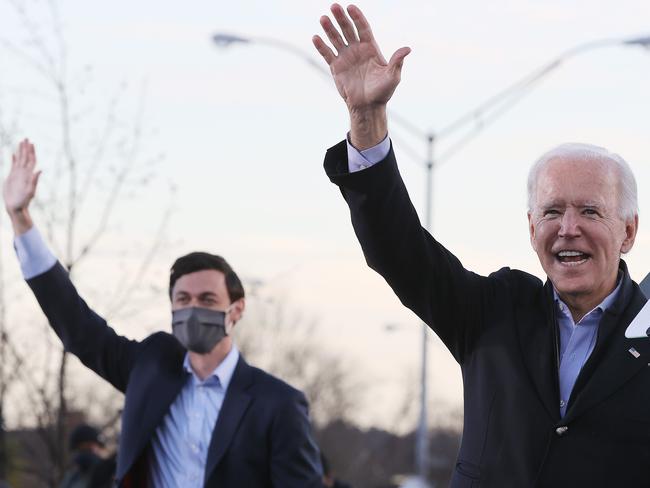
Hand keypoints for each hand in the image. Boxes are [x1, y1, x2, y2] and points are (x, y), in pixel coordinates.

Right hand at [3, 139, 40, 233]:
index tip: (31, 143)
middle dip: (26, 148)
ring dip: (21, 151)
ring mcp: (18, 174)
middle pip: (26, 157)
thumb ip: (34, 181)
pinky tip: (14, 153)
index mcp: (28, 174)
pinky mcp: (12, 177)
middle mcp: (24, 173)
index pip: (31, 160)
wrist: (16, 207)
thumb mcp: (30, 191)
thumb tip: (40, 170)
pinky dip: (14, 159)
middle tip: (26, 138)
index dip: (31, 152)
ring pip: (20, 159)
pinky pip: (14, 165)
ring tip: (21, 142)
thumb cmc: (24, 201)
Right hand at [313, 4, 409, 147]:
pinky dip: (321, 46)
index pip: (363, 28)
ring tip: (323, 19)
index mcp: (370, 48)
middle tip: (334, 6)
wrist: (368, 107)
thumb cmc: (382, 92)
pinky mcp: (336, 68)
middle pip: (348, 29)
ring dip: (329, 29)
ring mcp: (345, 57)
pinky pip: (327, 54)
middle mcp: (357, 50)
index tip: (350, 8)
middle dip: (341, 18)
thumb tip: (407, 49)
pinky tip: (316, 37)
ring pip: (336, 39)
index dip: (357, 17)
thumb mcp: (393, 77)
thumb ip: (397, 62)